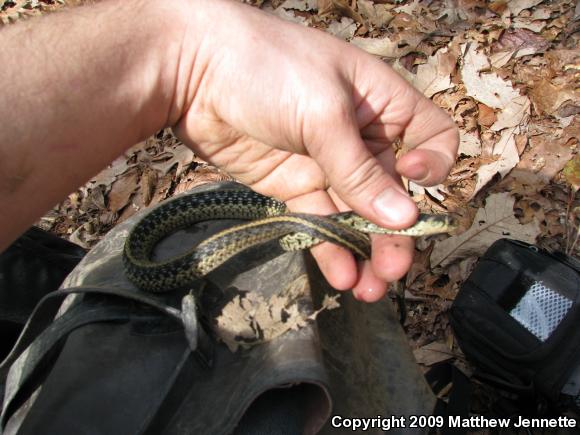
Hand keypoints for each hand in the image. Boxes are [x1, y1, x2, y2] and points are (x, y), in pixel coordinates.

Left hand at [172, 1, 458, 300]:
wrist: (192, 70)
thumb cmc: (269, 69)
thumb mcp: (323, 114)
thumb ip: (359, 171)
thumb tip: (403, 220)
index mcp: (381, 104)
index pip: (430, 136)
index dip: (433, 163)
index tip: (412, 178)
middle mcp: (359, 137)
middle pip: (392, 191)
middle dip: (395, 232)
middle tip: (392, 270)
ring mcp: (324, 164)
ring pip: (356, 215)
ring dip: (364, 251)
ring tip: (368, 289)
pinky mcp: (291, 187)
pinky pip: (318, 222)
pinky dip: (329, 249)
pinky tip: (340, 275)